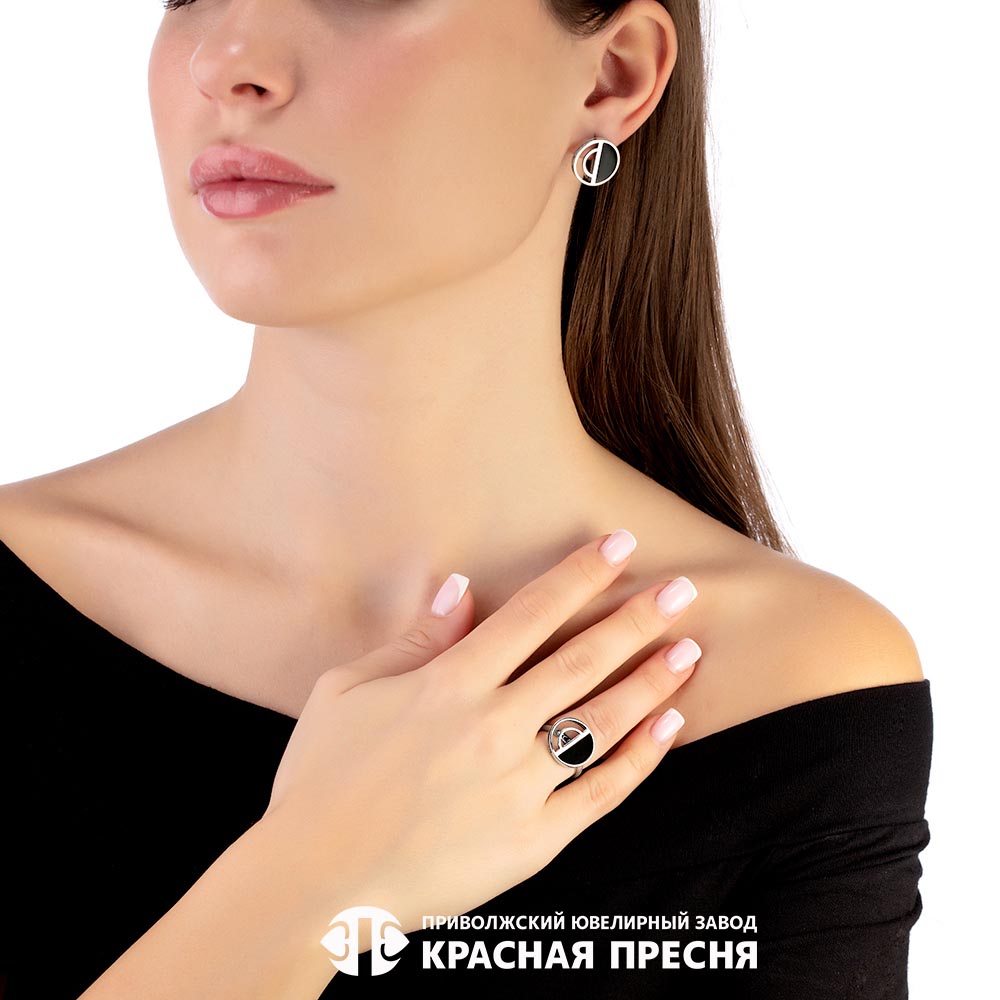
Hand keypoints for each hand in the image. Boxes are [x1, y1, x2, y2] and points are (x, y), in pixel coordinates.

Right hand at [261, 530, 700, 943]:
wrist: (313, 883)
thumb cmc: (320, 780)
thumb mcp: (347, 691)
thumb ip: (414, 639)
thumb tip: (461, 588)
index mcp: (449, 685)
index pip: (532, 614)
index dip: (581, 575)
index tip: (620, 545)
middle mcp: (493, 727)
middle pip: (582, 660)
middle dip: (638, 618)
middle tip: (683, 589)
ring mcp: (518, 786)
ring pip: (603, 721)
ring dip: (651, 681)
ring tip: (689, 650)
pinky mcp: (533, 841)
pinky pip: (601, 793)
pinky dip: (641, 758)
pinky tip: (668, 726)